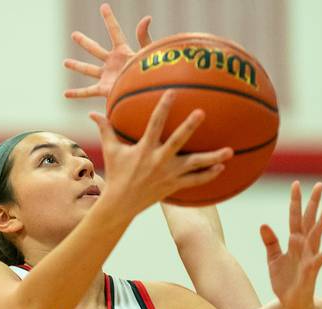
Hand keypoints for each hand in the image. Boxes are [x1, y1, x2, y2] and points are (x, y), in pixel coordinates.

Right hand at [64, 3, 151, 99]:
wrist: (147, 94)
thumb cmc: (151, 75)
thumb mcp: (147, 55)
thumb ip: (144, 38)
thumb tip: (146, 18)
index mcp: (123, 52)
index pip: (115, 32)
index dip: (109, 20)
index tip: (104, 7)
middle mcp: (113, 63)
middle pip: (95, 49)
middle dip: (84, 43)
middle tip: (73, 35)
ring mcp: (107, 76)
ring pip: (88, 69)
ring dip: (77, 66)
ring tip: (65, 62)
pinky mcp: (104, 89)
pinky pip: (88, 91)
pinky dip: (77, 94)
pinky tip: (66, 94)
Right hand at [91, 91, 232, 214]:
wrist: (121, 205)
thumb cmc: (117, 175)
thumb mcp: (110, 151)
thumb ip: (105, 129)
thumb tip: (92, 113)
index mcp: (144, 149)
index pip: (155, 124)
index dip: (163, 107)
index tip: (172, 91)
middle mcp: (159, 161)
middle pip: (177, 141)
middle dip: (189, 127)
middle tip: (202, 112)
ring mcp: (169, 175)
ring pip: (194, 165)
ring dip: (213, 158)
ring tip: (230, 151)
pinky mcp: (175, 186)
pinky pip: (195, 181)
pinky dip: (209, 175)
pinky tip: (222, 167)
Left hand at [263, 181, 321, 308]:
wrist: (290, 302)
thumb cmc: (285, 281)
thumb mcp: (273, 259)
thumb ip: (270, 241)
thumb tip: (263, 224)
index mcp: (294, 242)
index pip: (295, 217)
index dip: (295, 202)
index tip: (296, 184)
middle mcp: (304, 246)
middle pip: (308, 221)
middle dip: (313, 203)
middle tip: (319, 185)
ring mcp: (309, 258)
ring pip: (316, 236)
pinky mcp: (310, 271)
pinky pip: (319, 261)